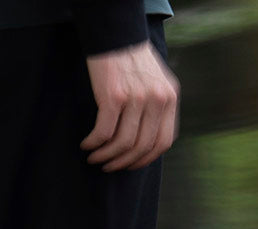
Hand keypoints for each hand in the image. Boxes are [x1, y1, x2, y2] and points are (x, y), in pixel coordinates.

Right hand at [81, 41, 179, 171]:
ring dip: (107, 156)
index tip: (133, 165)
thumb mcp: (157, 81)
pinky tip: (87, 145)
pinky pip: (104, 132)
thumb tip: (148, 141)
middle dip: (124, 162)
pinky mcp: (114, 97)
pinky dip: (94, 143)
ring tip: (96, 158)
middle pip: (142, 146)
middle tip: (110, 166)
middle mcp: (157, 100)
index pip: (164, 142)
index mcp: (170, 98)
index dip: (147, 159)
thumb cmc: (132, 59)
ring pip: (123, 143)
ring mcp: (136, 99)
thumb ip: (158, 108)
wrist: (115, 33)